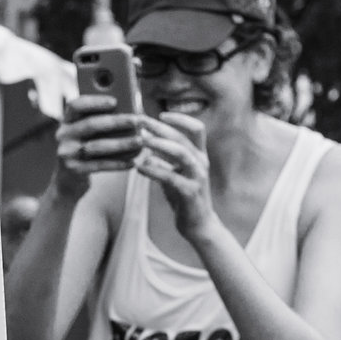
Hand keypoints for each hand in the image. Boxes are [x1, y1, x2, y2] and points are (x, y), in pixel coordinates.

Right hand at [52, 93, 142, 186]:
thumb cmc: (85, 150)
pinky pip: (99, 165)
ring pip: (97, 146)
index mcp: (67, 120)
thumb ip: (101, 120)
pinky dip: (117, 164)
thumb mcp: (86, 133)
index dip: (95, 102)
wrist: (67, 181)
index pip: (76, 105)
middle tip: (138, 120)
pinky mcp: (74, 170)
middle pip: (91, 124)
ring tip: (140, 141)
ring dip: (121, 143)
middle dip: (117, 121)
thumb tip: (130, 111)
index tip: (115, 102)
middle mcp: (63, 135)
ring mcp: (67, 153)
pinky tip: (133, 162)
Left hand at [132, 112, 218, 233]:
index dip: (181, 118)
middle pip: (183, 137)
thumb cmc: (183, 197)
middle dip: (160, 127)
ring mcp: (197, 177)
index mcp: (198, 155)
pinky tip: (139, 167)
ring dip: (159, 144)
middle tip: (140, 121)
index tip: (161, 115)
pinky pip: (170, 177)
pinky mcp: (190, 192)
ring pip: (181, 153)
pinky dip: (154, 170)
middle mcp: (201, 162)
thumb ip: (162, 159)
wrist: (197, 224)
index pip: (196, 128)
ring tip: (140, 140)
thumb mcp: (172, 173)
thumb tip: (145, 143)